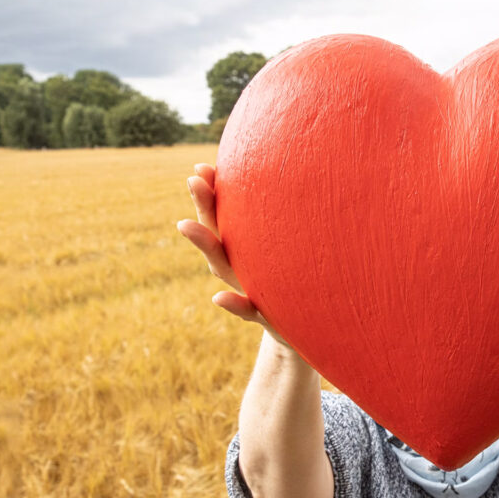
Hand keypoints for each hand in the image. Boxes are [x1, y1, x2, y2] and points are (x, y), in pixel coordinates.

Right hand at [176, 163, 292, 347]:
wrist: (313, 330)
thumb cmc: (299, 283)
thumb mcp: (293, 251)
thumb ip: (286, 223)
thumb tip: (296, 173)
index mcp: (247, 250)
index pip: (225, 216)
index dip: (211, 194)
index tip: (200, 167)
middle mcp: (241, 268)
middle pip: (218, 235)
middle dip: (205, 207)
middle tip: (192, 179)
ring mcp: (250, 291)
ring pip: (223, 268)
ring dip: (206, 246)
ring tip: (185, 225)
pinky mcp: (266, 318)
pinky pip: (249, 311)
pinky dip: (234, 305)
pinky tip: (219, 298)